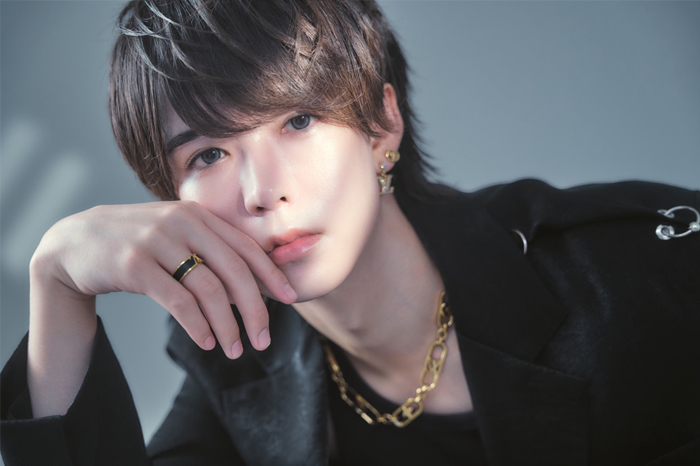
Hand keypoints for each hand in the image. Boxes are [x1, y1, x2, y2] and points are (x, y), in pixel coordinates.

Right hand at [34, 200, 296, 358]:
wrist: (75, 243)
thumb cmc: (138, 245)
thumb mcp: (176, 236)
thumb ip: (210, 251)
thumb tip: (254, 286)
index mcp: (199, 216)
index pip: (246, 247)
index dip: (271, 274)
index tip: (289, 299)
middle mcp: (182, 222)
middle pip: (234, 271)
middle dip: (254, 310)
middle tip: (263, 340)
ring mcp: (157, 241)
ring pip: (209, 290)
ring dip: (227, 326)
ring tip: (234, 350)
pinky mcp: (134, 264)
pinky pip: (177, 300)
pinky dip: (197, 325)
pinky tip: (206, 342)